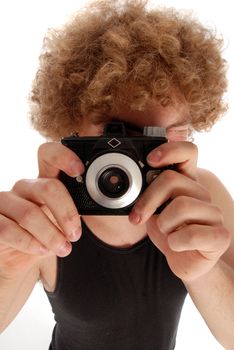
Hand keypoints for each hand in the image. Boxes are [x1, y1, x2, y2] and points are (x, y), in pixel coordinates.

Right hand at [0, 142, 83, 274]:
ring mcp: (5, 202)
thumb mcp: (66, 221)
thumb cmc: (46, 235)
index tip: (79, 170)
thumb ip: (81, 207)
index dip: (63, 157)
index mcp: (44, 180)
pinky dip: (29, 242)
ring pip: (30, 214)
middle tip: (76, 234)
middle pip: (47, 188)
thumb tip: (114, 203)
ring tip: (64, 248)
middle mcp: (24, 187)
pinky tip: (42, 250)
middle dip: (66, 213)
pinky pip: (8, 229)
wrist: (20, 260)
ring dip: (51, 235)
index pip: (49, 155)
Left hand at [129, 141, 230, 281]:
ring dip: (163, 224)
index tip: (150, 160)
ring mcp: (213, 213)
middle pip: (171, 180)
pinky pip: (191, 234)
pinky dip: (175, 243)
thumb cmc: (168, 232)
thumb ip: (146, 194)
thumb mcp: (151, 210)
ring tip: (167, 232)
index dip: (170, 149)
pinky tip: (177, 245)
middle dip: (147, 200)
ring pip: (181, 206)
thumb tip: (132, 184)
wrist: (183, 261)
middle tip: (137, 216)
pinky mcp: (220, 235)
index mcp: (186, 182)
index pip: (187, 152)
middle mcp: (202, 193)